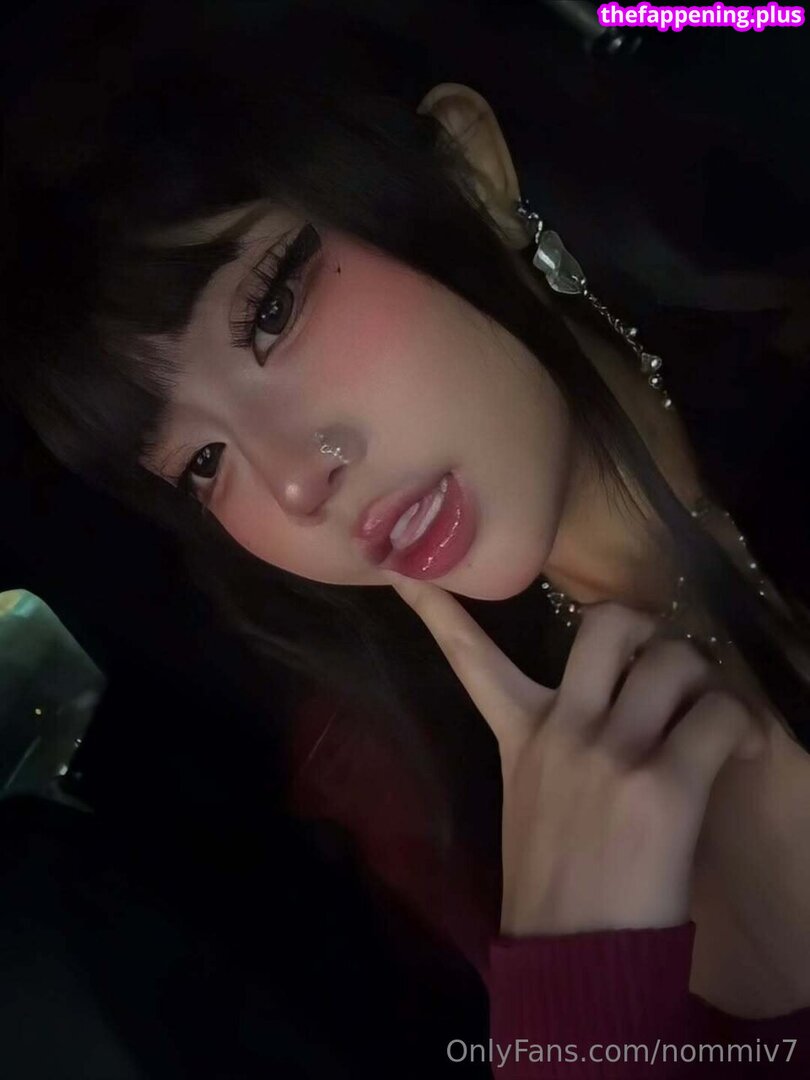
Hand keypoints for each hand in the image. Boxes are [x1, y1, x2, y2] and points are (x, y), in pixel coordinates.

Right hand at [384, 576, 765, 937]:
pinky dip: (739, 725)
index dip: (438, 606)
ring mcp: (610, 753)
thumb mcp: (532, 798)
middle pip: (609, 622)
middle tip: (663, 667)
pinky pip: (718, 714)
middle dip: (649, 628)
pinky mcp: (663, 786)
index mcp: (521, 734)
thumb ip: (557, 743)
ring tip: (710, 718)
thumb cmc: (554, 881)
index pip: (468, 655)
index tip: (407, 568)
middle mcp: (562, 730)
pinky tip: (736, 752)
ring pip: (674, 658)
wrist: (572, 958)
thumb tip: (614, 703)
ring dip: (705, 680)